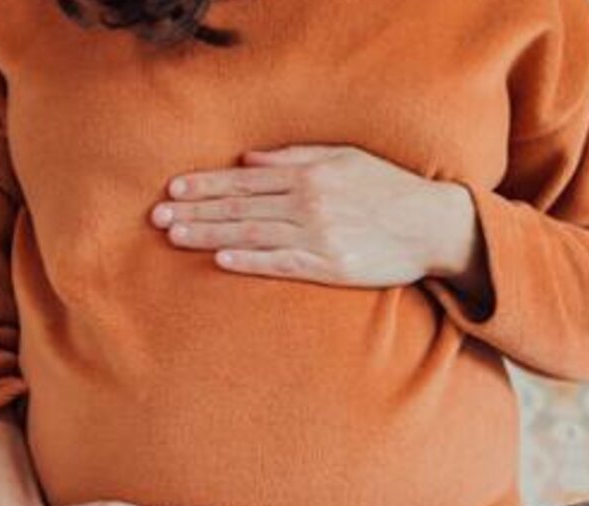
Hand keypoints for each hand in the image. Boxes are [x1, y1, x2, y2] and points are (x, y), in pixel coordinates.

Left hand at [150, 144, 481, 288]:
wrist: (432, 226)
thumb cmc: (388, 189)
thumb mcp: (344, 158)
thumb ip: (296, 156)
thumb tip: (248, 159)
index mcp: (309, 174)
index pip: (244, 179)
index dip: (205, 185)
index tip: (172, 191)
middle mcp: (309, 202)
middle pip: (240, 206)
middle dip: (195, 211)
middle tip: (156, 218)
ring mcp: (318, 235)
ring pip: (251, 233)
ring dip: (210, 234)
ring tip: (175, 237)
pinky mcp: (329, 265)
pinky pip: (281, 263)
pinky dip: (249, 260)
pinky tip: (221, 259)